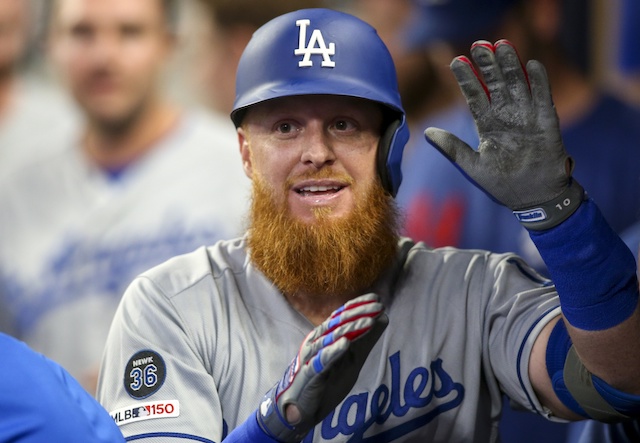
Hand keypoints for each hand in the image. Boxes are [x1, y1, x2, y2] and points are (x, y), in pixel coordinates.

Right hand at [257, 293, 387, 441]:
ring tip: (369, 322)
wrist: (302, 410)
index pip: (342, 315)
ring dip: (351, 329)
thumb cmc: (326, 381)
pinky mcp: (309, 374)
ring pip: (331, 338)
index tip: (377, 298)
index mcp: (325, 336)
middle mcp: (316, 341)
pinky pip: (321, 360)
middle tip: (378, 306)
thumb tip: (384, 318)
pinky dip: (333, 351)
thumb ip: (366, 340)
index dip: (358, 305)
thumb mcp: (353, 359)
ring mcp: (311, 357)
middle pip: (338, 323)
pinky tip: (345, 343)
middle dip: (359, 313)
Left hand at [425, 39, 584, 229]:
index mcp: (488, 126)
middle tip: (479, 44)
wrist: (534, 197)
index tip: (456, 61)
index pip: (475, 97)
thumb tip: (427, 132)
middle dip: (488, 66)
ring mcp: (526, 117)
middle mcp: (506, 117)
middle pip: (496, 85)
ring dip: (510, 66)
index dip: (466, 80)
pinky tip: (531, 64)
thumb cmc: (503, 184)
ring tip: (502, 45)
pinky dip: (539, 82)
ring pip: (517, 86)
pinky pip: (543, 97)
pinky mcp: (546, 122)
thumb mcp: (473, 166)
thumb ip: (452, 148)